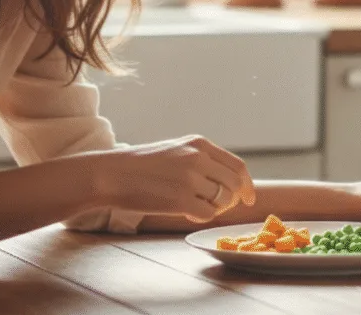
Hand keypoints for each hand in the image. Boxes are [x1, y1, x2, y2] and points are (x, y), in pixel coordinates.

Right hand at [92, 135, 255, 222]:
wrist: (111, 174)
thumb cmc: (142, 165)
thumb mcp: (177, 149)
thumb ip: (203, 159)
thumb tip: (231, 180)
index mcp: (199, 144)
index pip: (238, 166)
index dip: (247, 185)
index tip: (249, 197)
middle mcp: (198, 158)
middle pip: (235, 185)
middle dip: (233, 199)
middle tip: (220, 206)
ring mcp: (190, 179)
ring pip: (223, 200)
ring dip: (214, 208)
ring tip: (195, 205)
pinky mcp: (180, 200)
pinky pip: (207, 214)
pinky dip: (200, 216)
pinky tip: (184, 211)